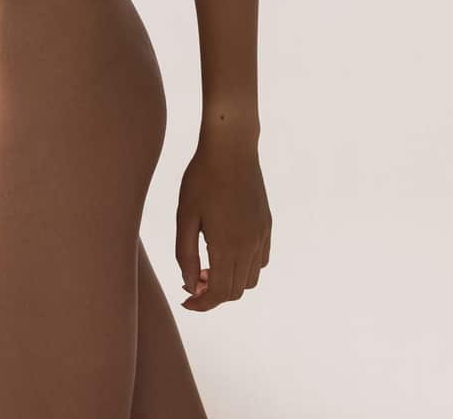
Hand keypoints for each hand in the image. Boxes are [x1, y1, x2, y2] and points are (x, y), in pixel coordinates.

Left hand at [175, 129, 268, 309]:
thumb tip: (190, 283)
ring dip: (229, 282)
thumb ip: (185, 254)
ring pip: (250, 279)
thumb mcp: (185, 216)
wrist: (231, 149)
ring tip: (207, 266)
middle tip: (192, 281)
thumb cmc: (201, 179)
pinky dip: (244, 268)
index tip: (186, 301)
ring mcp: (261, 236)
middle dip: (212, 294)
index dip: (202, 304)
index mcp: (227, 246)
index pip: (219, 293)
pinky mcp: (267, 225)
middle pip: (235, 290)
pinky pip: (261, 260)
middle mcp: (249, 246)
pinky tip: (226, 252)